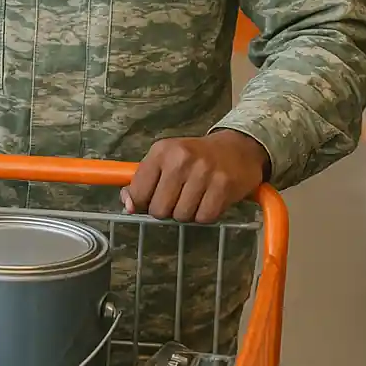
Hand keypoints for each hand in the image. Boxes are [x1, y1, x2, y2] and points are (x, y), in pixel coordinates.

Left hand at [122, 131, 268, 223]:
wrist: (237, 147)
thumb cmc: (196, 156)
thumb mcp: (166, 159)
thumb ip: (144, 181)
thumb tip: (128, 206)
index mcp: (161, 151)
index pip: (139, 191)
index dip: (142, 203)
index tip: (151, 201)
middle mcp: (181, 159)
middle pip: (159, 209)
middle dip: (167, 211)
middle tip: (178, 198)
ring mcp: (203, 172)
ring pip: (182, 216)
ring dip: (187, 214)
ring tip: (195, 197)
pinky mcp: (223, 185)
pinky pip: (204, 218)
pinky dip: (205, 215)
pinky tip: (209, 200)